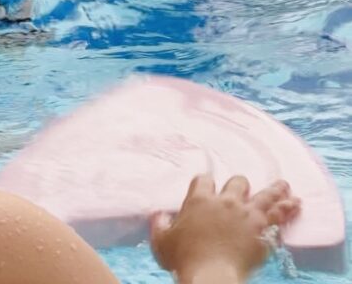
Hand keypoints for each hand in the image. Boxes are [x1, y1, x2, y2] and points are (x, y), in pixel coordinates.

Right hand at [151, 174, 299, 283]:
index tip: (208, 187)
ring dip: (274, 190)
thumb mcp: (162, 243)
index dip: (206, 183)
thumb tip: (158, 216)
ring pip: (264, 194)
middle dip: (240, 185)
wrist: (211, 276)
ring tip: (284, 185)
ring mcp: (246, 214)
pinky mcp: (263, 230)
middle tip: (244, 190)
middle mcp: (225, 202)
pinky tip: (296, 204)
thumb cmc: (185, 260)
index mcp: (199, 200)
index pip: (203, 180)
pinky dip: (288, 208)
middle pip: (237, 182)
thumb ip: (160, 226)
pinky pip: (279, 214)